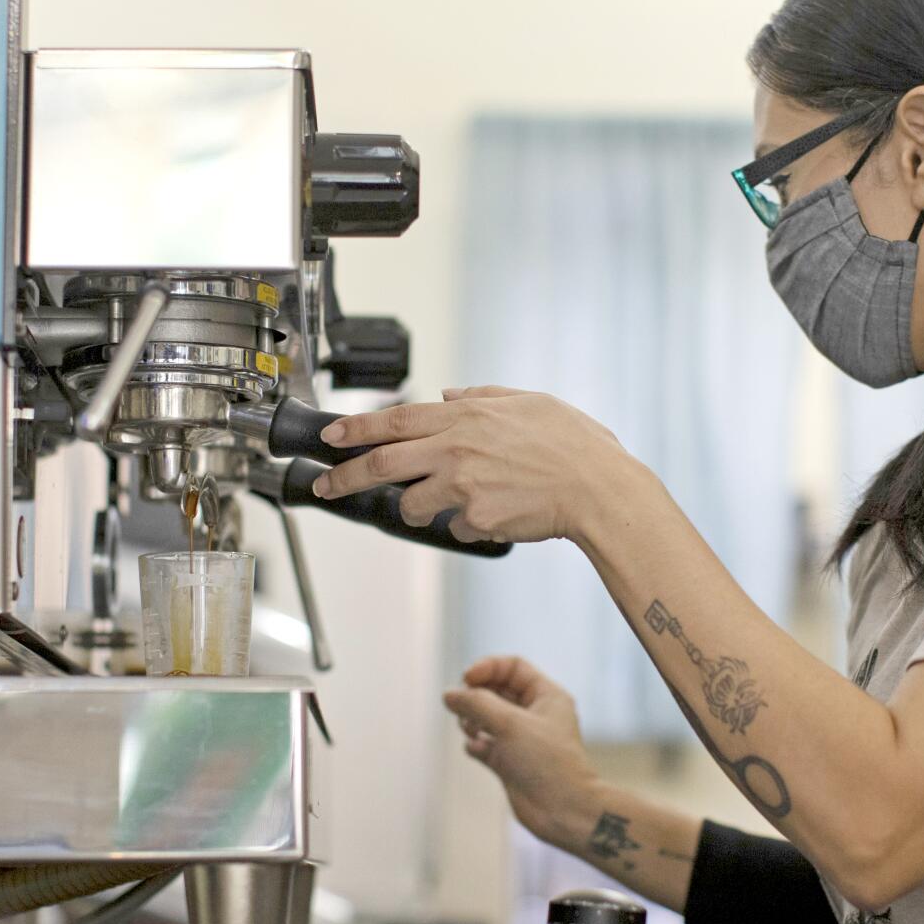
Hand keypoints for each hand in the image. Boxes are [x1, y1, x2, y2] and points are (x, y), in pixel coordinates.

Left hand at [311, 386, 637, 545]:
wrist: (598, 488)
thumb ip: (484, 397)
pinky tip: (496, 514)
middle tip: (325, 486)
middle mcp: (456, 449)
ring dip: (418, 507)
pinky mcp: (476, 518)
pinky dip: (467, 524)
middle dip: (344, 477)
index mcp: (465, 417)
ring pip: (413, 503)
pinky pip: (456, 526)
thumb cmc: (573, 444)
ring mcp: (463, 485)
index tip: (331, 436)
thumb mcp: (529, 402)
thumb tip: (452, 396)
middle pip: (381, 464)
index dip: (355, 428)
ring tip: (440, 507)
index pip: (394, 420)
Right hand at [445, 656, 601, 850]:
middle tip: (464, 709)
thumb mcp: (510, 723)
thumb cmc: (547, 762)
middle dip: (476, 697)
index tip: (467, 679)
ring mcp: (520, 739)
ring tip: (472, 730)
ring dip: (472, 720)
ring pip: (485, 718)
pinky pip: (483, 744)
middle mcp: (534, 714)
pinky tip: (479, 750)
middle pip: (495, 691)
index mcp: (546, 696)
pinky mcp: (509, 762)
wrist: (562, 810)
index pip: (512, 668)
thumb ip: (476, 703)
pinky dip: (476, 745)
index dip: (488, 668)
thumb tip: (449, 695)